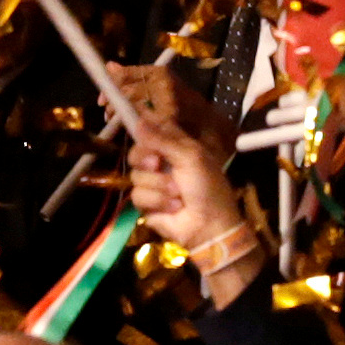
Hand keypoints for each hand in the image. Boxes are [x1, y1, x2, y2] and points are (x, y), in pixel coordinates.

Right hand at [126, 121, 261, 307]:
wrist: (209, 224)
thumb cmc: (207, 187)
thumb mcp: (190, 157)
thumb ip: (162, 139)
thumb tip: (138, 120)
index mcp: (175, 147)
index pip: (152, 130)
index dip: (143, 128)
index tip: (136, 125)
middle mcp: (162, 162)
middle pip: (136, 151)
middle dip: (145, 159)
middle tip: (157, 164)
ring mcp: (153, 183)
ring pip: (136, 175)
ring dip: (159, 185)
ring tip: (178, 194)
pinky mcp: (146, 204)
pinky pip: (137, 196)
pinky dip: (157, 201)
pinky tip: (174, 207)